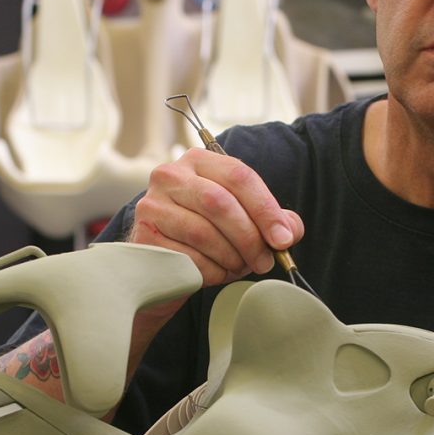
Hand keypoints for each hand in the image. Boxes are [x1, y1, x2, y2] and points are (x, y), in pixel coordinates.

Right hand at [130, 148, 303, 287]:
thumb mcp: (242, 222)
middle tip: (264, 261)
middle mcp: (170, 175)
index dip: (266, 209)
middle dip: (250, 237)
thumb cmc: (206, 239)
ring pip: (204, 233)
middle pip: (220, 203)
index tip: (283, 239)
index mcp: (199, 161)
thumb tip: (289, 230)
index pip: (239, 176)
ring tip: (238, 266)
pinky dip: (211, 272)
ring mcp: (152, 205)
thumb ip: (272, 220)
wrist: (162, 268)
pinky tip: (214, 273)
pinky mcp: (144, 237)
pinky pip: (188, 258)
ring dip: (231, 257)